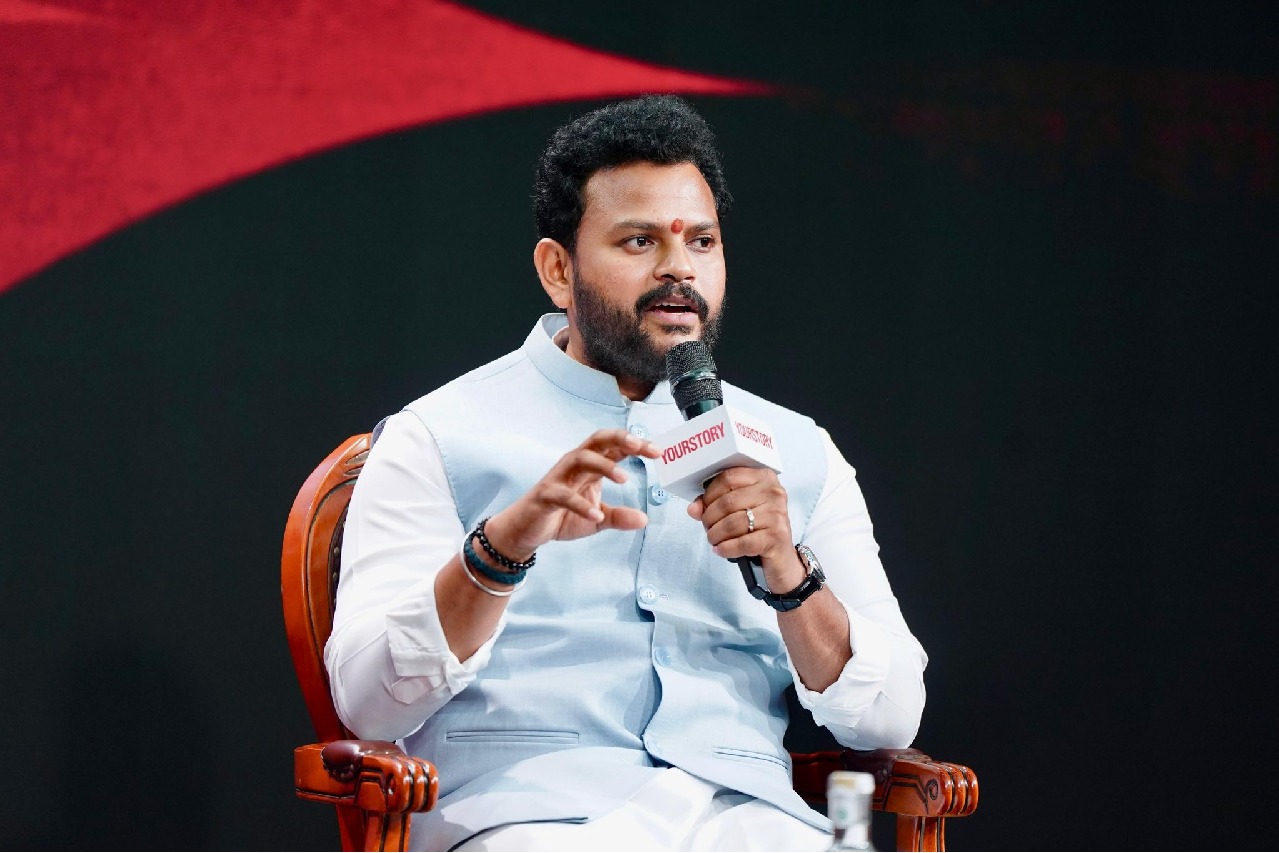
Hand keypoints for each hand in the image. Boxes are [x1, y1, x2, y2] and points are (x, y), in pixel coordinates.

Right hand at [484, 429, 658, 558]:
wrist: (526, 530)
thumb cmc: (561, 516)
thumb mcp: (597, 519)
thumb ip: (619, 517)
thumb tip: (644, 520)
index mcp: (590, 467)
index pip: (615, 447)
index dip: (637, 445)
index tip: (659, 452)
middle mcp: (574, 465)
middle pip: (597, 441)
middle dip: (619, 439)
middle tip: (640, 446)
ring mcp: (558, 478)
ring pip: (580, 459)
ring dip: (603, 466)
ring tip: (624, 479)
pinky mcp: (545, 495)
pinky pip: (563, 495)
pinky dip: (580, 504)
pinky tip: (596, 514)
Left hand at [688, 467, 805, 591]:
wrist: (781, 557)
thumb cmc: (758, 528)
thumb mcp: (738, 510)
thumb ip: (714, 504)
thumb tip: (693, 508)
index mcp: (764, 477)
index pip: (729, 477)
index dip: (710, 493)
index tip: (703, 506)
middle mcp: (773, 493)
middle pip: (728, 501)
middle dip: (710, 517)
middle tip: (707, 527)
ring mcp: (777, 514)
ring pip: (733, 523)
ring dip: (716, 534)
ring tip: (713, 540)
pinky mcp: (776, 537)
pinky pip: (742, 542)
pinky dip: (726, 548)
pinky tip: (721, 550)